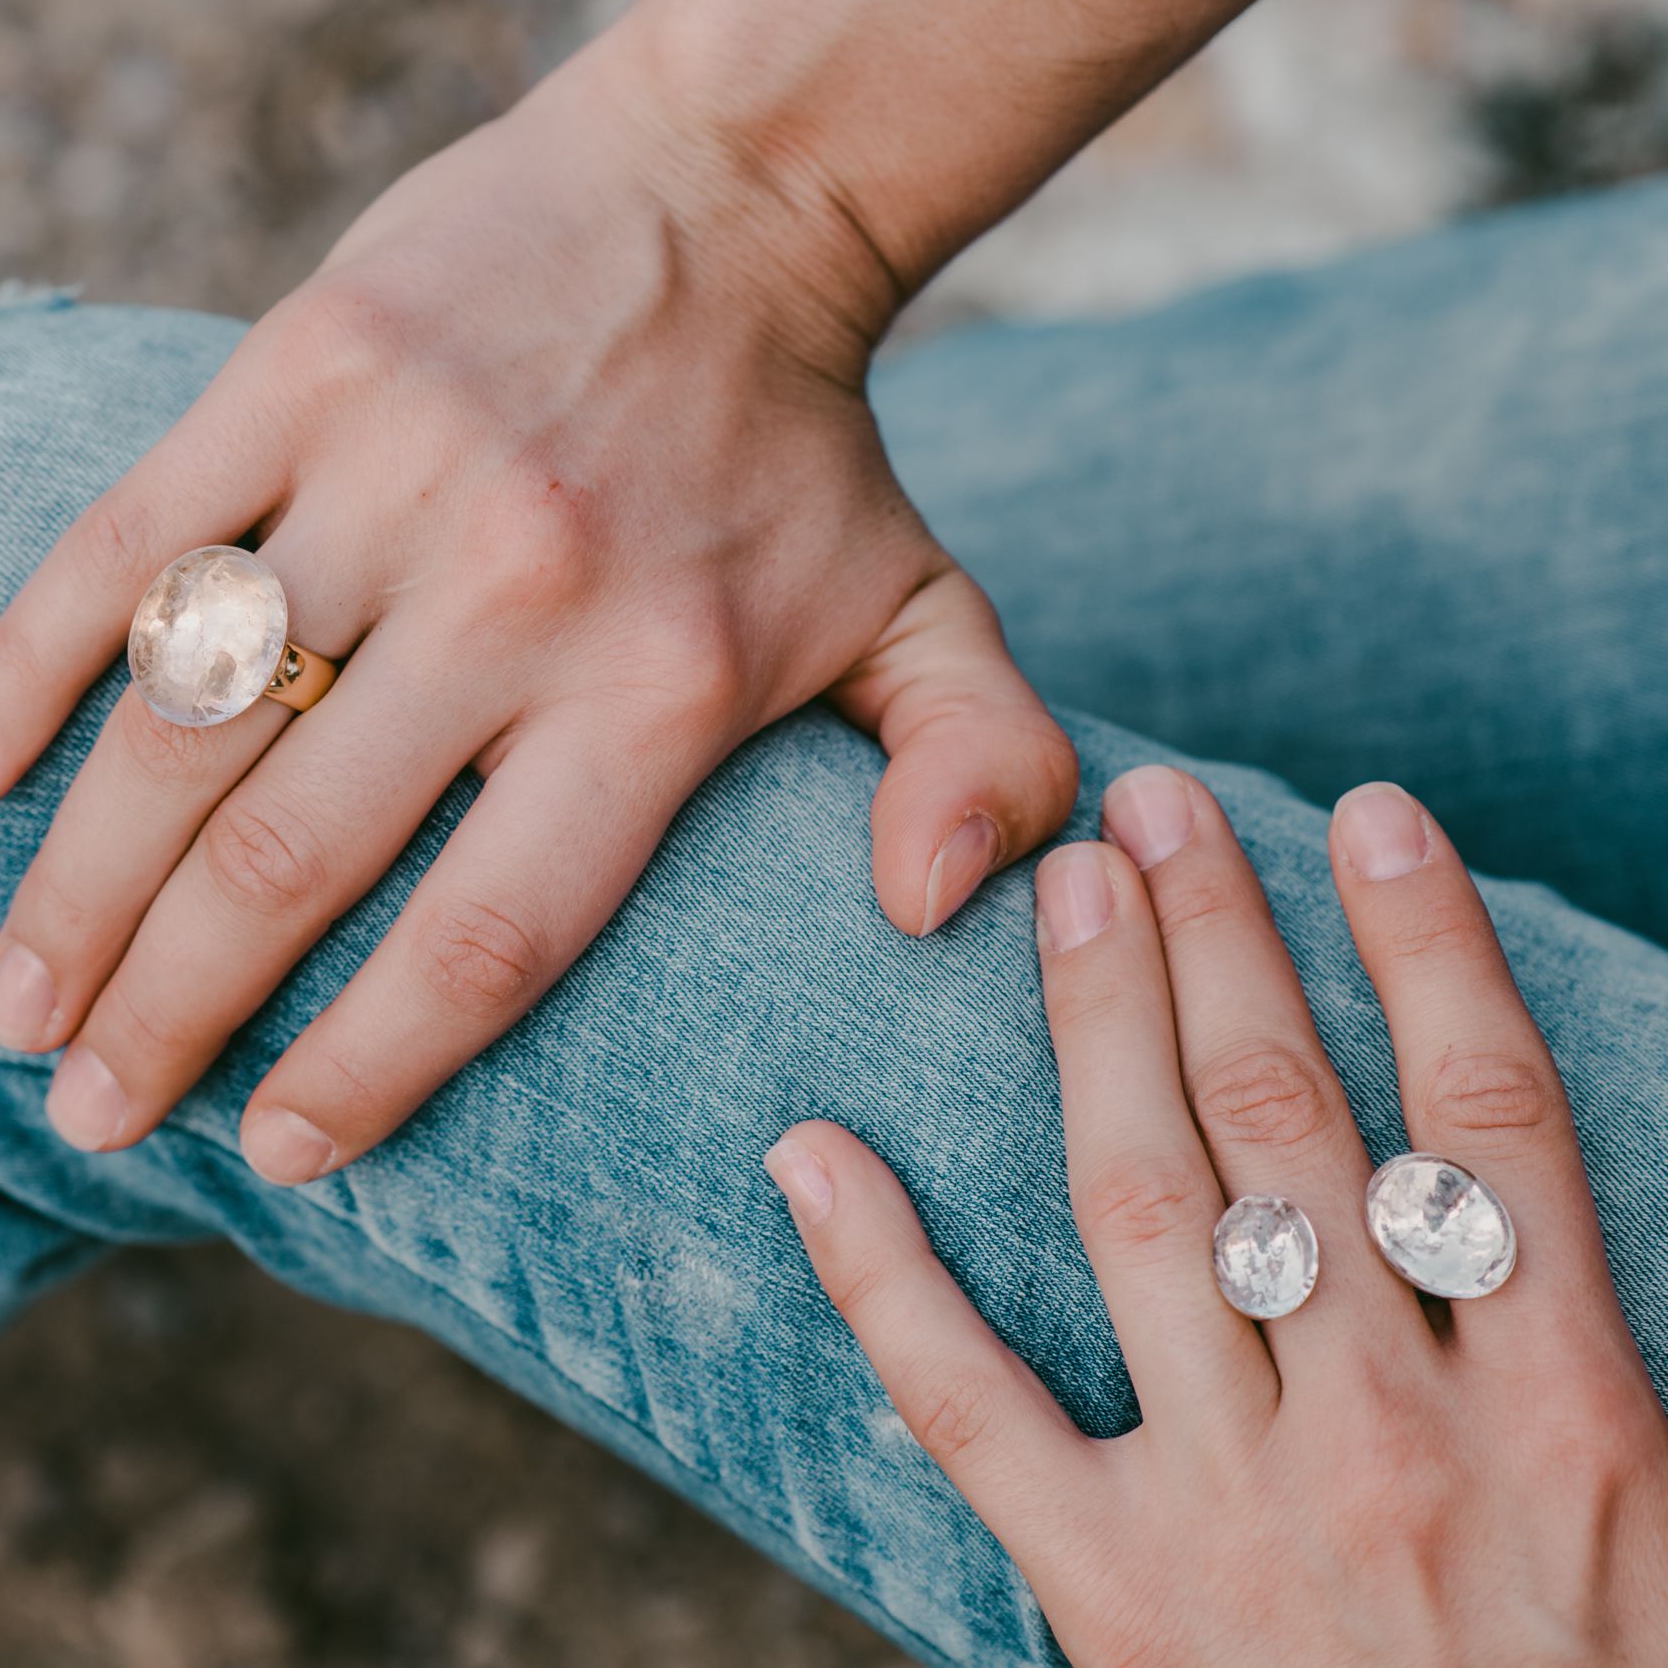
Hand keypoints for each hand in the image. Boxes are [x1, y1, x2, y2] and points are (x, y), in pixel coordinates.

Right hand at [0, 27, 1077, 1181]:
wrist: (723, 193)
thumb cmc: (807, 456)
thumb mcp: (934, 616)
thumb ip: (975, 769)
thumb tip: (923, 921)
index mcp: (667, 683)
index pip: (491, 932)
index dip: (369, 1062)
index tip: (278, 1152)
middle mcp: (523, 589)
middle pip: (298, 856)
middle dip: (175, 1013)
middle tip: (94, 1113)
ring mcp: (394, 468)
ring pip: (189, 717)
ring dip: (81, 884)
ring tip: (18, 1001)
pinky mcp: (300, 365)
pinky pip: (129, 541)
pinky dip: (27, 663)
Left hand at [769, 770, 1667, 1663]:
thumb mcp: (1653, 1521)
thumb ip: (1560, 1342)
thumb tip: (1488, 1171)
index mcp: (1570, 1408)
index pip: (1485, 1109)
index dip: (1426, 943)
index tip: (1368, 816)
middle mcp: (1401, 1429)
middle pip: (1293, 1116)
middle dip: (1222, 936)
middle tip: (1158, 805)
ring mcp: (1244, 1508)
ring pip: (1149, 1205)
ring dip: (1098, 1027)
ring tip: (1066, 887)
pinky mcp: (1112, 1596)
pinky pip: (970, 1410)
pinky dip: (879, 1274)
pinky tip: (811, 1151)